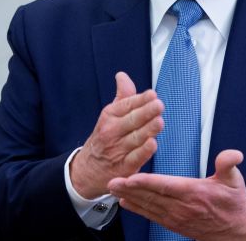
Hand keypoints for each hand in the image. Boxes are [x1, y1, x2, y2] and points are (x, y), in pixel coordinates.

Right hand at [70, 72, 163, 197]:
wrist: (86, 170)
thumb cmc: (105, 137)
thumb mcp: (110, 115)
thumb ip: (122, 97)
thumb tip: (122, 75)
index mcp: (109, 116)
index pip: (127, 105)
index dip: (140, 100)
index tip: (153, 95)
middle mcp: (111, 132)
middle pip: (132, 121)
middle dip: (146, 113)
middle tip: (159, 105)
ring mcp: (117, 150)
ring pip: (135, 138)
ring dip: (148, 130)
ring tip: (159, 122)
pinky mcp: (123, 168)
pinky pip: (135, 158)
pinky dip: (143, 152)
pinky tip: (152, 144)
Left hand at [108, 150, 245, 240]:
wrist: (238, 232)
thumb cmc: (234, 204)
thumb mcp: (235, 181)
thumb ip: (229, 165)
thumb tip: (232, 154)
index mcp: (194, 193)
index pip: (166, 186)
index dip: (146, 182)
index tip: (130, 177)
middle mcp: (182, 207)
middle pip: (151, 197)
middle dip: (130, 189)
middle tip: (112, 181)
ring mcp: (177, 217)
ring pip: (149, 206)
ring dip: (130, 198)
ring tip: (113, 189)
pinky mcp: (175, 224)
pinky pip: (153, 216)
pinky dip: (138, 209)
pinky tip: (126, 203)